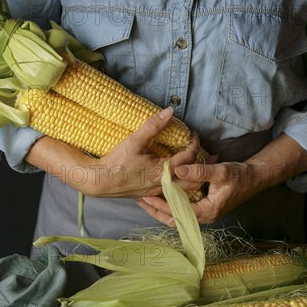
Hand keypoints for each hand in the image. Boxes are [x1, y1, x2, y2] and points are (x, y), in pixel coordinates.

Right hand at [85, 107, 199, 197]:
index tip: (193, 135)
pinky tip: (176, 179)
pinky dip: (179, 186)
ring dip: (192, 178)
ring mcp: (157, 192)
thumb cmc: (116, 162)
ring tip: (195, 168)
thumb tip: (170, 111)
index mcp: (163, 171)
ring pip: (183, 190)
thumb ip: (154, 125)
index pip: (187, 158)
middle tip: (207, 155)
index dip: (194, 144)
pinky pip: (171, 194)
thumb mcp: (134, 141)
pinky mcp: (149, 195)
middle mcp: (163, 185)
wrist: (99, 182)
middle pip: (192, 180)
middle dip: (201, 167)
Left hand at [137, 133, 306, 225]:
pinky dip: (171, 205)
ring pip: (178, 216)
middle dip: (156, 210)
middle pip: (174, 218)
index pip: (177, 211)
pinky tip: (161, 197)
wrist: (255, 178)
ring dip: (162, 209)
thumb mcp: (220, 171)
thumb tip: (177, 169)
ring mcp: (205, 214)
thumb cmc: (239, 175)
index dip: (160, 204)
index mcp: (207, 211)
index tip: (146, 196)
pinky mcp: (204, 208)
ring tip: (145, 200)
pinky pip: (183, 211)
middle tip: (139, 200)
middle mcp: (204, 217)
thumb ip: (199, 171)